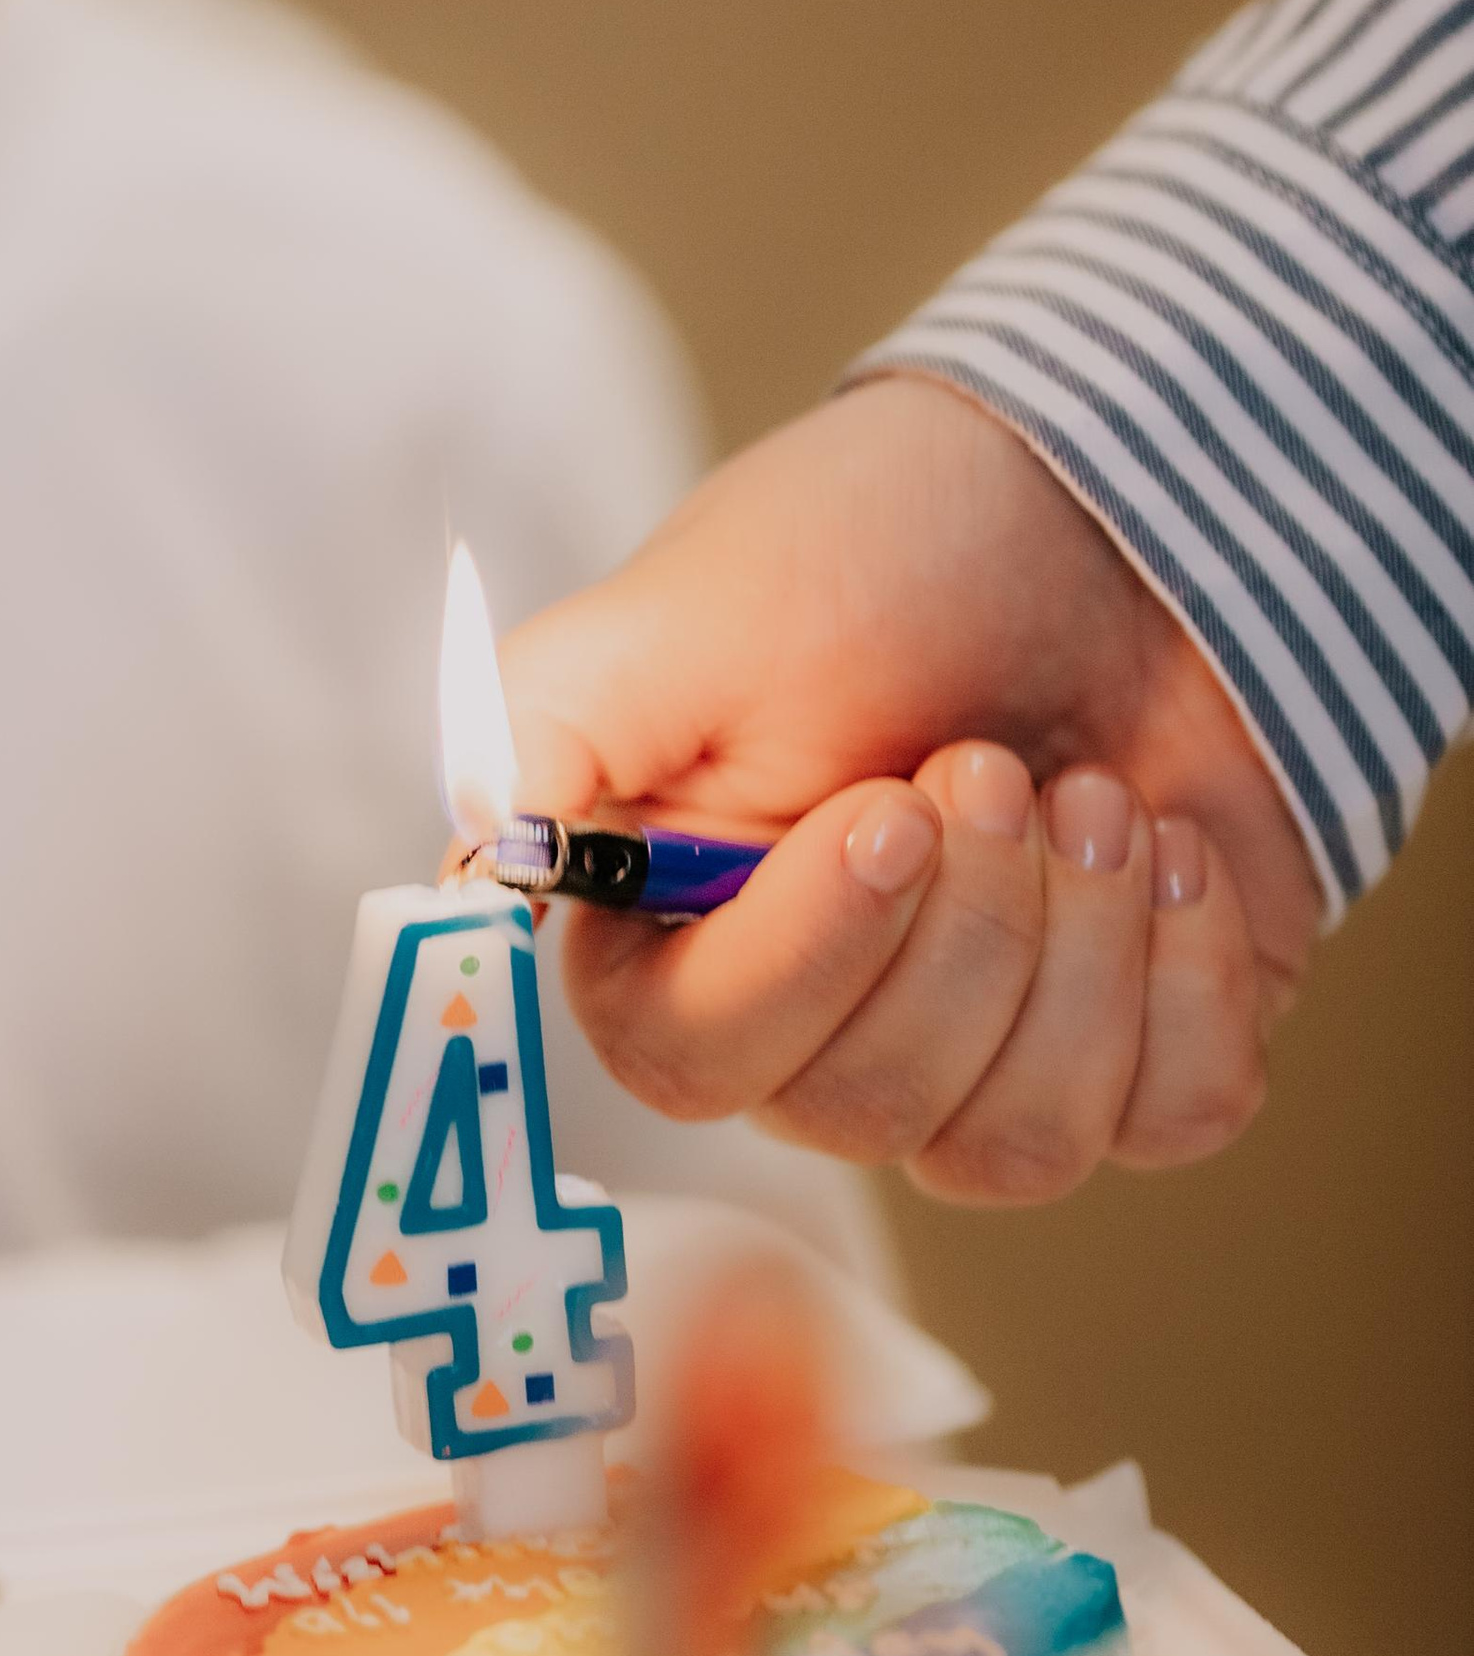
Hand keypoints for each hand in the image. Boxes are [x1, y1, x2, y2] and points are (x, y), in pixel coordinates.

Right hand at [500, 376, 1320, 1200]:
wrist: (1111, 510)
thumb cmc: (879, 546)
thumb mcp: (689, 608)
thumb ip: (546, 729)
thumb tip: (467, 858)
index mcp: (673, 931)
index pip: (692, 1055)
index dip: (803, 959)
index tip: (886, 813)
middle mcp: (813, 1019)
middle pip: (863, 1108)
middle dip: (962, 926)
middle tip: (989, 761)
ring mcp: (976, 1053)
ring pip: (1016, 1145)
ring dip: (1080, 945)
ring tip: (1093, 792)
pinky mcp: (1129, 1056)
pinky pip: (1167, 1116)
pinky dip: (1188, 975)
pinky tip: (1173, 848)